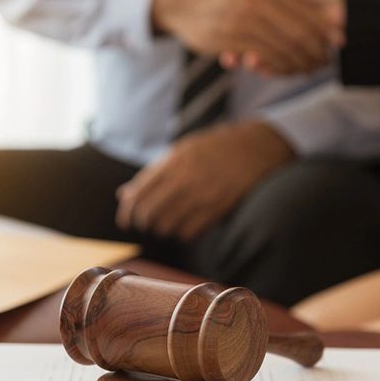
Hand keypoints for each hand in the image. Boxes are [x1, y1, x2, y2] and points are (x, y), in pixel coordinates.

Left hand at [116, 121, 293, 240]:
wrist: (255, 147)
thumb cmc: (215, 148)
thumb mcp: (181, 151)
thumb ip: (153, 173)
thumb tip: (124, 194)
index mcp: (174, 161)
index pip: (139, 193)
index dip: (127, 212)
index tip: (126, 221)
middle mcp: (186, 178)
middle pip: (149, 213)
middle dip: (143, 223)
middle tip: (146, 224)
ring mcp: (203, 194)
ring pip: (167, 226)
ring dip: (162, 229)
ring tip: (166, 225)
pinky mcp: (218, 208)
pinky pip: (189, 232)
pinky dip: (182, 233)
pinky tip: (184, 226)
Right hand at [152, 0, 343, 74]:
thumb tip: (321, 13)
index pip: (303, 7)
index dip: (323, 26)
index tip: (339, 40)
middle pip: (296, 30)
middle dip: (314, 49)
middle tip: (325, 61)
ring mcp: (240, 18)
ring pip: (281, 47)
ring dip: (298, 63)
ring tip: (309, 69)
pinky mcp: (229, 38)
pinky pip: (262, 58)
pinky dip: (276, 67)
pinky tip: (284, 72)